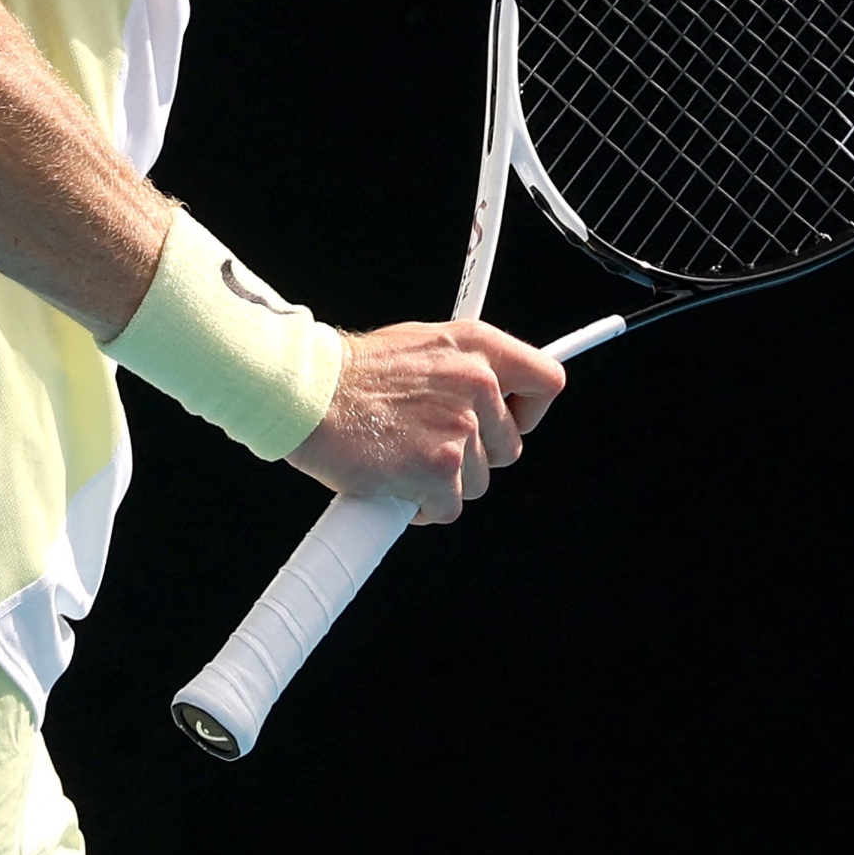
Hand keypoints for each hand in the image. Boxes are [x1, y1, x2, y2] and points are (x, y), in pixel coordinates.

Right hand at [286, 321, 565, 524]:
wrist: (307, 393)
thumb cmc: (350, 373)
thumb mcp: (420, 346)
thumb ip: (459, 368)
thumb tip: (486, 393)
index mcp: (477, 346)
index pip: (546, 381)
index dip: (530, 411)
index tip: (511, 421)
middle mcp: (477, 382)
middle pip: (509, 447)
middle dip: (474, 456)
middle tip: (431, 445)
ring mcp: (459, 426)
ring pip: (478, 482)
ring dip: (444, 482)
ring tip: (403, 457)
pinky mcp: (439, 468)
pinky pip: (448, 508)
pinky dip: (422, 508)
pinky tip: (394, 482)